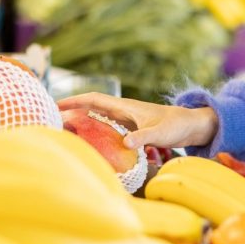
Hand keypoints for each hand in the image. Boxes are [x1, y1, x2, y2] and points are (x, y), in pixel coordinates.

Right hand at [56, 93, 218, 149]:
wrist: (193, 125)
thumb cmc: (178, 126)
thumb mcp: (160, 133)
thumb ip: (143, 138)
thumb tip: (125, 143)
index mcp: (126, 107)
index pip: (94, 100)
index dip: (75, 100)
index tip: (56, 104)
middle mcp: (123, 111)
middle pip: (91, 107)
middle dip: (72, 110)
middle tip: (51, 118)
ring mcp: (127, 119)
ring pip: (98, 117)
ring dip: (81, 121)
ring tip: (64, 130)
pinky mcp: (132, 128)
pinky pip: (107, 127)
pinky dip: (95, 131)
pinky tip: (89, 141)